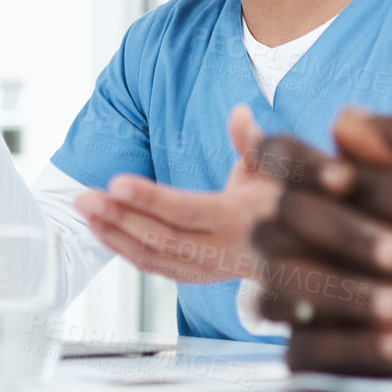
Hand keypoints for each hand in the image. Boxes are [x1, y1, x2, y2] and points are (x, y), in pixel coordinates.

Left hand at [74, 105, 282, 284]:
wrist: (307, 250)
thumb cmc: (289, 199)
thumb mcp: (279, 168)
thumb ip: (253, 143)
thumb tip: (240, 113)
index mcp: (241, 220)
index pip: (186, 211)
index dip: (149, 199)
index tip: (116, 182)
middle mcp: (222, 251)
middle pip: (161, 238)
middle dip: (119, 217)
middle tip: (83, 195)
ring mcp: (208, 270)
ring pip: (152, 257)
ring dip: (113, 234)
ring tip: (84, 208)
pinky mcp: (197, 277)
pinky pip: (154, 266)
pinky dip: (124, 250)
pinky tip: (101, 230)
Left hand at [252, 114, 391, 380]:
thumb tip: (341, 115)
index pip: (303, 166)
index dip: (277, 158)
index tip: (270, 161)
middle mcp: (378, 252)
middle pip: (279, 227)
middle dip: (271, 222)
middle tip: (274, 229)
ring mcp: (374, 311)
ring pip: (279, 294)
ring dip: (277, 286)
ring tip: (287, 286)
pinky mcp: (377, 364)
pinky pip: (303, 354)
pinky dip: (297, 342)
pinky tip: (309, 332)